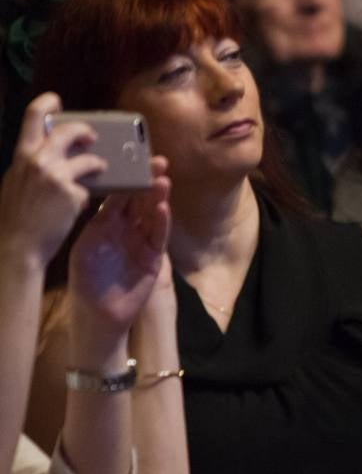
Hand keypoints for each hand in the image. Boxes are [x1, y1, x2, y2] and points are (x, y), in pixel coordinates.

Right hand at [0, 93, 104, 268]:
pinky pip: (89, 186)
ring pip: (89, 159)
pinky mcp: (72, 192)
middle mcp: (38, 160)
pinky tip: (79, 204)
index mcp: (21, 157)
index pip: (32, 116)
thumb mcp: (15, 184)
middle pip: (70, 131)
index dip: (47, 103)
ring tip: (100, 169)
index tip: (56, 101)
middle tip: (93, 136)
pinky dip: (87, 194)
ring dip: (98, 164)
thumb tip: (49, 154)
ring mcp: (56, 175)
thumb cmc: (17, 219)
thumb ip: (30, 166)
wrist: (17, 247)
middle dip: (85, 131)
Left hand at [67, 157, 170, 334]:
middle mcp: (127, 228)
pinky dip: (162, 221)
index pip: (120, 195)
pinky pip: (159, 235)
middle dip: (149, 180)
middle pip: (140, 199)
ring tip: (163, 180)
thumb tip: (106, 195)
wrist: (98, 313)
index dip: (127, 178)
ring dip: (158, 197)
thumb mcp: (85, 247)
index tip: (135, 161)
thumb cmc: (86, 279)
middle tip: (158, 162)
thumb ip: (98, 222)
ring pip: (153, 213)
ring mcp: (142, 241)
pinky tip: (163, 208)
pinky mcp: (154, 256)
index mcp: (106, 223)